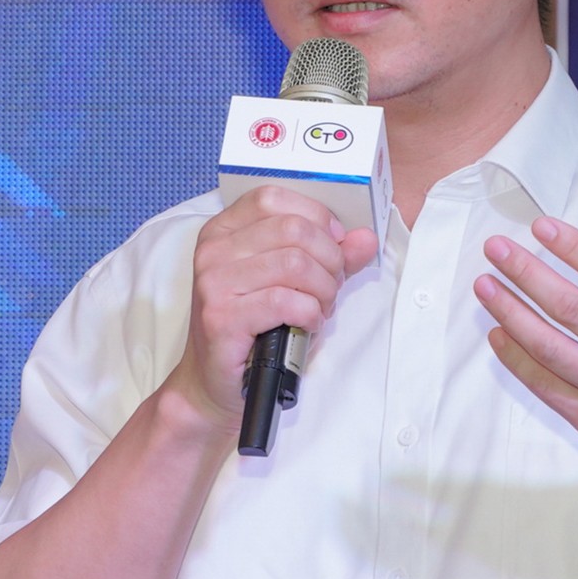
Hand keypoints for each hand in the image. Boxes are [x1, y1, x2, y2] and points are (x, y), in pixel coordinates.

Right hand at [175, 185, 378, 429]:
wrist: (213, 381)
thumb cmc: (253, 327)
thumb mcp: (288, 282)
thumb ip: (327, 255)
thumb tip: (364, 238)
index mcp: (223, 231)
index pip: (272, 197)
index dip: (315, 217)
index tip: (333, 243)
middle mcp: (213, 251)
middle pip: (293, 229)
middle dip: (328, 259)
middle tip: (331, 286)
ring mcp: (214, 283)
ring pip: (294, 263)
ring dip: (323, 289)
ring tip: (320, 307)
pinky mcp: (222, 317)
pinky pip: (286, 301)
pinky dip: (310, 313)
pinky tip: (308, 324)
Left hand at [471, 205, 577, 521]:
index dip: (575, 248)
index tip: (541, 227)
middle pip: (570, 307)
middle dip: (526, 273)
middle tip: (496, 248)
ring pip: (550, 347)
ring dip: (511, 314)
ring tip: (484, 285)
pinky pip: (547, 387)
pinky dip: (518, 362)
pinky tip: (497, 336)